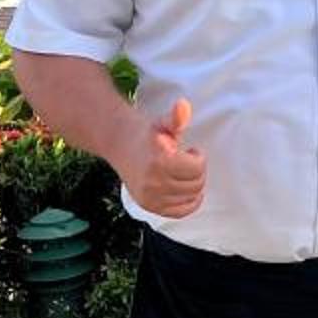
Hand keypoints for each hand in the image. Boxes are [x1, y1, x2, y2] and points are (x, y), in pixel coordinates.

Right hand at [129, 98, 206, 218]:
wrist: (119, 143)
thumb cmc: (147, 133)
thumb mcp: (163, 123)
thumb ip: (176, 117)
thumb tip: (183, 105)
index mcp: (160, 161)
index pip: (197, 168)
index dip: (198, 157)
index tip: (190, 151)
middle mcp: (154, 182)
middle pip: (196, 184)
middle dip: (197, 171)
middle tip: (186, 161)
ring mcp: (150, 197)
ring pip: (190, 198)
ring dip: (193, 185)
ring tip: (182, 172)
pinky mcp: (148, 206)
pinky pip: (180, 212)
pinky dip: (189, 203)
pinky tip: (186, 190)